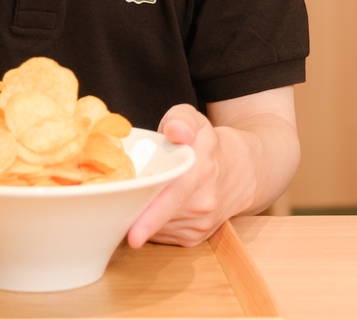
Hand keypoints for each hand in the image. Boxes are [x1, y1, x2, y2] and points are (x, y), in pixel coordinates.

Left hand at [126, 104, 239, 247]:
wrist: (241, 171)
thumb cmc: (206, 143)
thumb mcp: (195, 120)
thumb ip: (181, 119)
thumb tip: (176, 131)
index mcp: (201, 169)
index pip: (175, 195)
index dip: (152, 217)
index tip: (134, 236)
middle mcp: (204, 201)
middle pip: (160, 215)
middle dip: (135, 211)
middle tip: (115, 203)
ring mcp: (202, 222)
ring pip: (158, 229)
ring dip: (143, 216)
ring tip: (140, 195)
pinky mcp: (196, 237)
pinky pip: (164, 236)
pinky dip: (153, 225)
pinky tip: (155, 207)